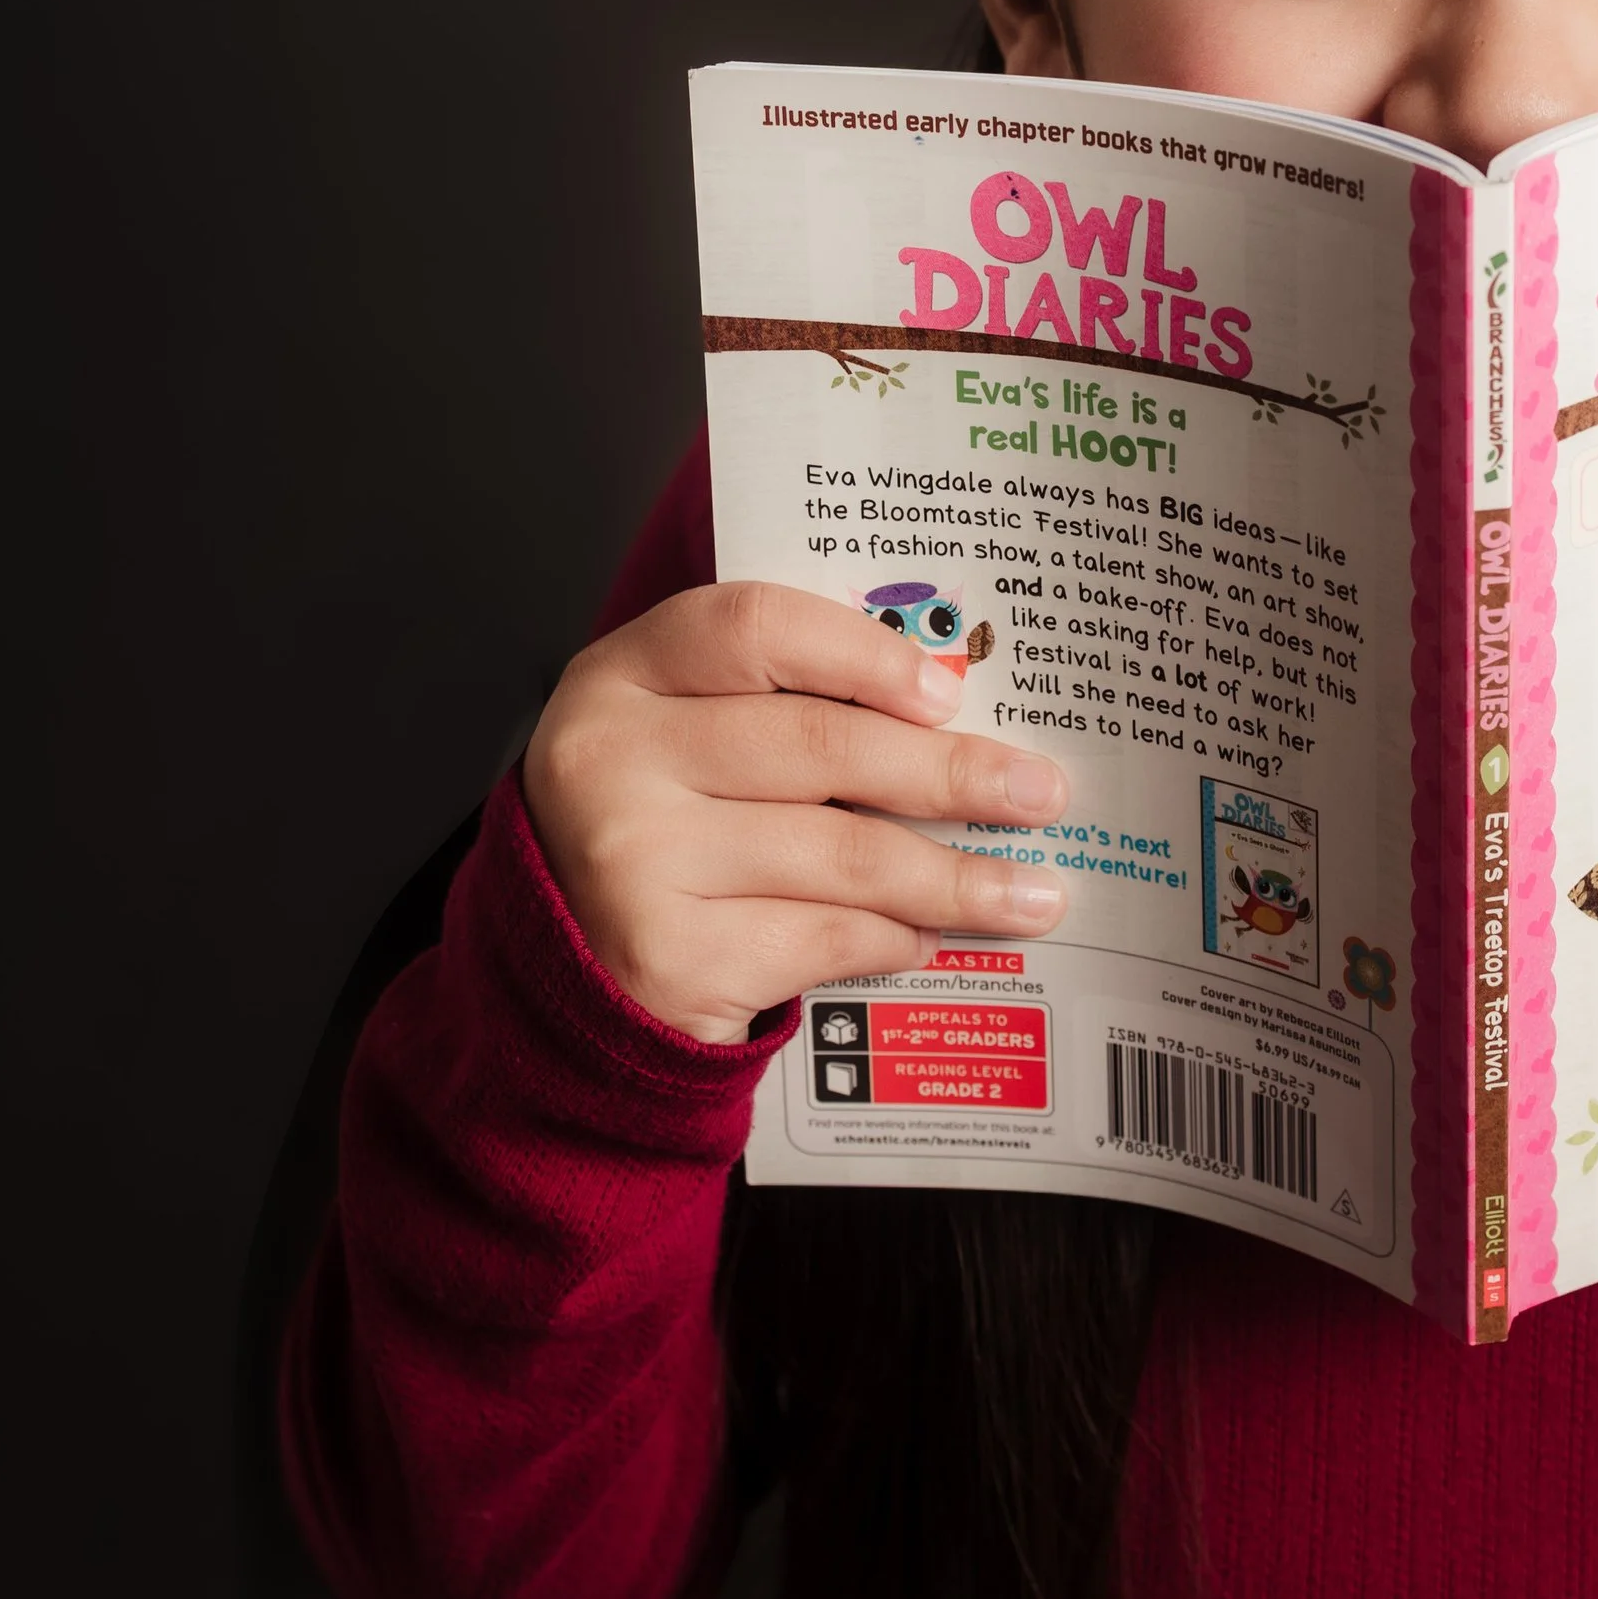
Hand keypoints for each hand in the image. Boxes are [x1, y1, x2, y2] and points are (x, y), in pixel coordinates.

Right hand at [522, 582, 1069, 1044]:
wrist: (558, 971)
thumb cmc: (660, 829)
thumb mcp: (691, 737)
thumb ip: (786, 704)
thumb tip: (954, 708)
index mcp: (622, 673)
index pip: (754, 627)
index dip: (864, 652)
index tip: (949, 690)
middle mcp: (610, 757)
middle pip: (819, 745)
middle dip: (951, 774)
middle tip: (1039, 793)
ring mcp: (630, 861)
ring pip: (840, 854)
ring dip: (956, 877)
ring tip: (1033, 891)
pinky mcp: (665, 959)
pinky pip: (822, 937)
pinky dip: (893, 938)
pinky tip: (930, 937)